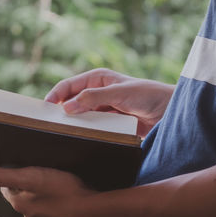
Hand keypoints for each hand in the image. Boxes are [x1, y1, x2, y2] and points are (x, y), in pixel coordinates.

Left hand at [0, 166, 97, 216]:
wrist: (95, 213)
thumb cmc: (64, 192)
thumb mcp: (32, 176)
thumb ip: (3, 175)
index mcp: (19, 203)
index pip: (6, 185)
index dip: (13, 172)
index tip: (24, 164)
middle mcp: (29, 215)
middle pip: (22, 194)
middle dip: (27, 182)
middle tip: (42, 169)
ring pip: (38, 201)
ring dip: (42, 191)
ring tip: (56, 179)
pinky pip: (53, 208)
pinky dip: (56, 200)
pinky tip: (66, 193)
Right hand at [45, 68, 173, 136]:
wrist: (170, 112)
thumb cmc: (148, 95)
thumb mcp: (119, 93)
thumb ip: (94, 98)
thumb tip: (67, 106)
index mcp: (98, 78)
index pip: (69, 85)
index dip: (55, 95)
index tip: (45, 109)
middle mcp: (98, 92)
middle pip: (72, 101)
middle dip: (61, 111)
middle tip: (48, 123)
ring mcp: (103, 109)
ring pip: (81, 116)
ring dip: (73, 123)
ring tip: (62, 133)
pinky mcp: (110, 123)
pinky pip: (93, 127)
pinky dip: (86, 132)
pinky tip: (80, 138)